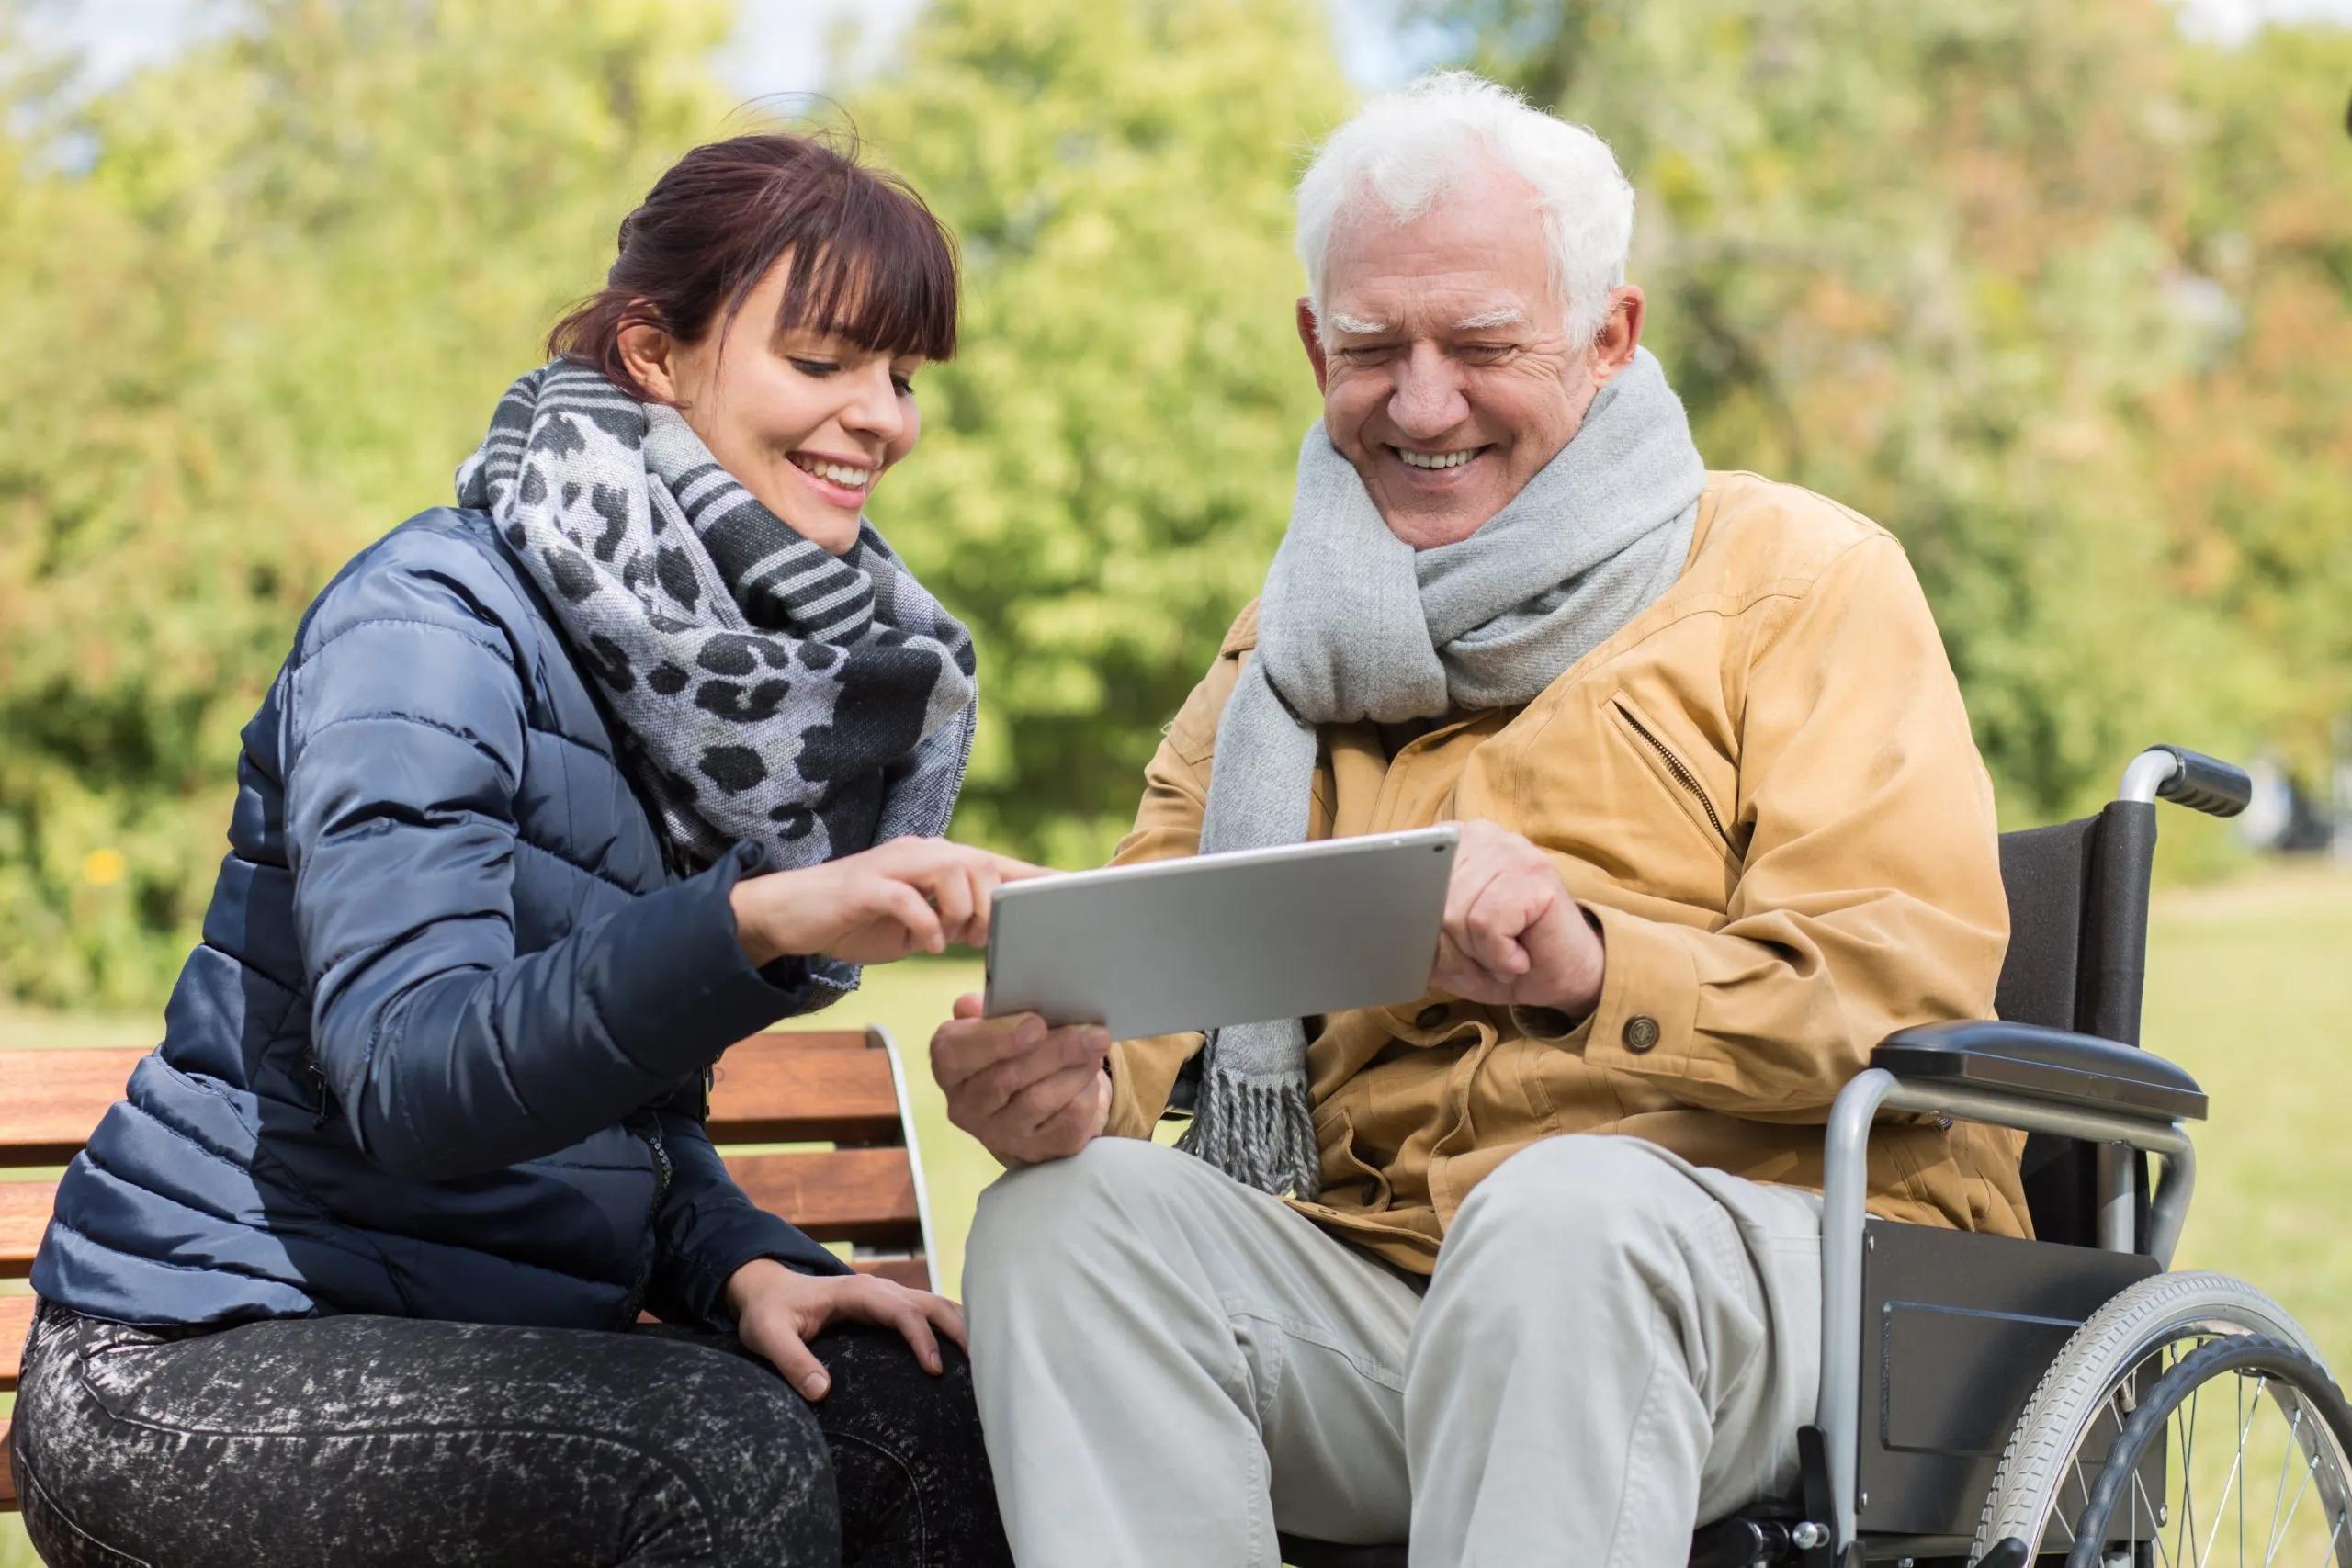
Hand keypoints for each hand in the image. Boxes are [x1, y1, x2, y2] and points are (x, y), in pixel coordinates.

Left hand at [725, 1257, 965, 1400]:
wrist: (766, 1291)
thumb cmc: (767, 1314)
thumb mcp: (768, 1336)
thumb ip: (792, 1361)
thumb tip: (823, 1392)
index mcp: (858, 1292)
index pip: (903, 1312)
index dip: (923, 1339)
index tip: (935, 1371)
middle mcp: (879, 1289)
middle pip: (932, 1303)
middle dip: (960, 1329)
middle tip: (985, 1366)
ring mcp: (887, 1296)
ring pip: (936, 1305)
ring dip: (962, 1327)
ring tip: (986, 1361)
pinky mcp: (889, 1308)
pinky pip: (928, 1314)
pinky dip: (951, 1328)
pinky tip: (965, 1354)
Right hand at [728, 837, 1044, 966]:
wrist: (791, 914)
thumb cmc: (859, 921)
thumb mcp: (917, 924)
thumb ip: (953, 922)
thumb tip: (992, 934)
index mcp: (936, 861)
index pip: (996, 863)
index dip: (1035, 876)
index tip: (1075, 890)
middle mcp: (919, 853)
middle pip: (980, 862)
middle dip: (993, 903)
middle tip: (981, 937)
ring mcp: (891, 865)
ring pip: (952, 869)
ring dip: (963, 910)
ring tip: (954, 938)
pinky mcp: (864, 886)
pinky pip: (907, 897)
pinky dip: (926, 922)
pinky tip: (928, 943)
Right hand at [930, 992, 1110, 1165]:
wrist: (1035, 1094)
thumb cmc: (1014, 1047)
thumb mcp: (998, 1022)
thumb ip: (988, 1009)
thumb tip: (976, 1006)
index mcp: (950, 1067)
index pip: (957, 1053)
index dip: (997, 1038)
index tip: (1037, 1024)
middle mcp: (966, 1106)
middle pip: (1005, 1079)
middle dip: (1054, 1051)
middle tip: (1092, 1033)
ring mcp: (999, 1134)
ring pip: (1038, 1101)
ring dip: (1074, 1070)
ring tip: (1096, 1046)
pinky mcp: (1035, 1151)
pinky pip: (1065, 1123)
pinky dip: (1084, 1094)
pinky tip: (1091, 1076)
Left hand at [1429, 819, 1605, 1013]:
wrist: (1567, 976)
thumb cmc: (1506, 957)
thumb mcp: (1451, 949)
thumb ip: (1421, 931)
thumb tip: (1393, 925)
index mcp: (1458, 843)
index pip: (1411, 875)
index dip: (1419, 917)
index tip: (1438, 934)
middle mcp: (1483, 836)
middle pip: (1433, 901)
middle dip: (1455, 944)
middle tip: (1487, 952)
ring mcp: (1512, 851)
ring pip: (1457, 914)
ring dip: (1479, 951)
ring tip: (1504, 952)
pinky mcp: (1534, 875)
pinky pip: (1486, 923)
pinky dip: (1499, 954)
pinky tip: (1518, 955)